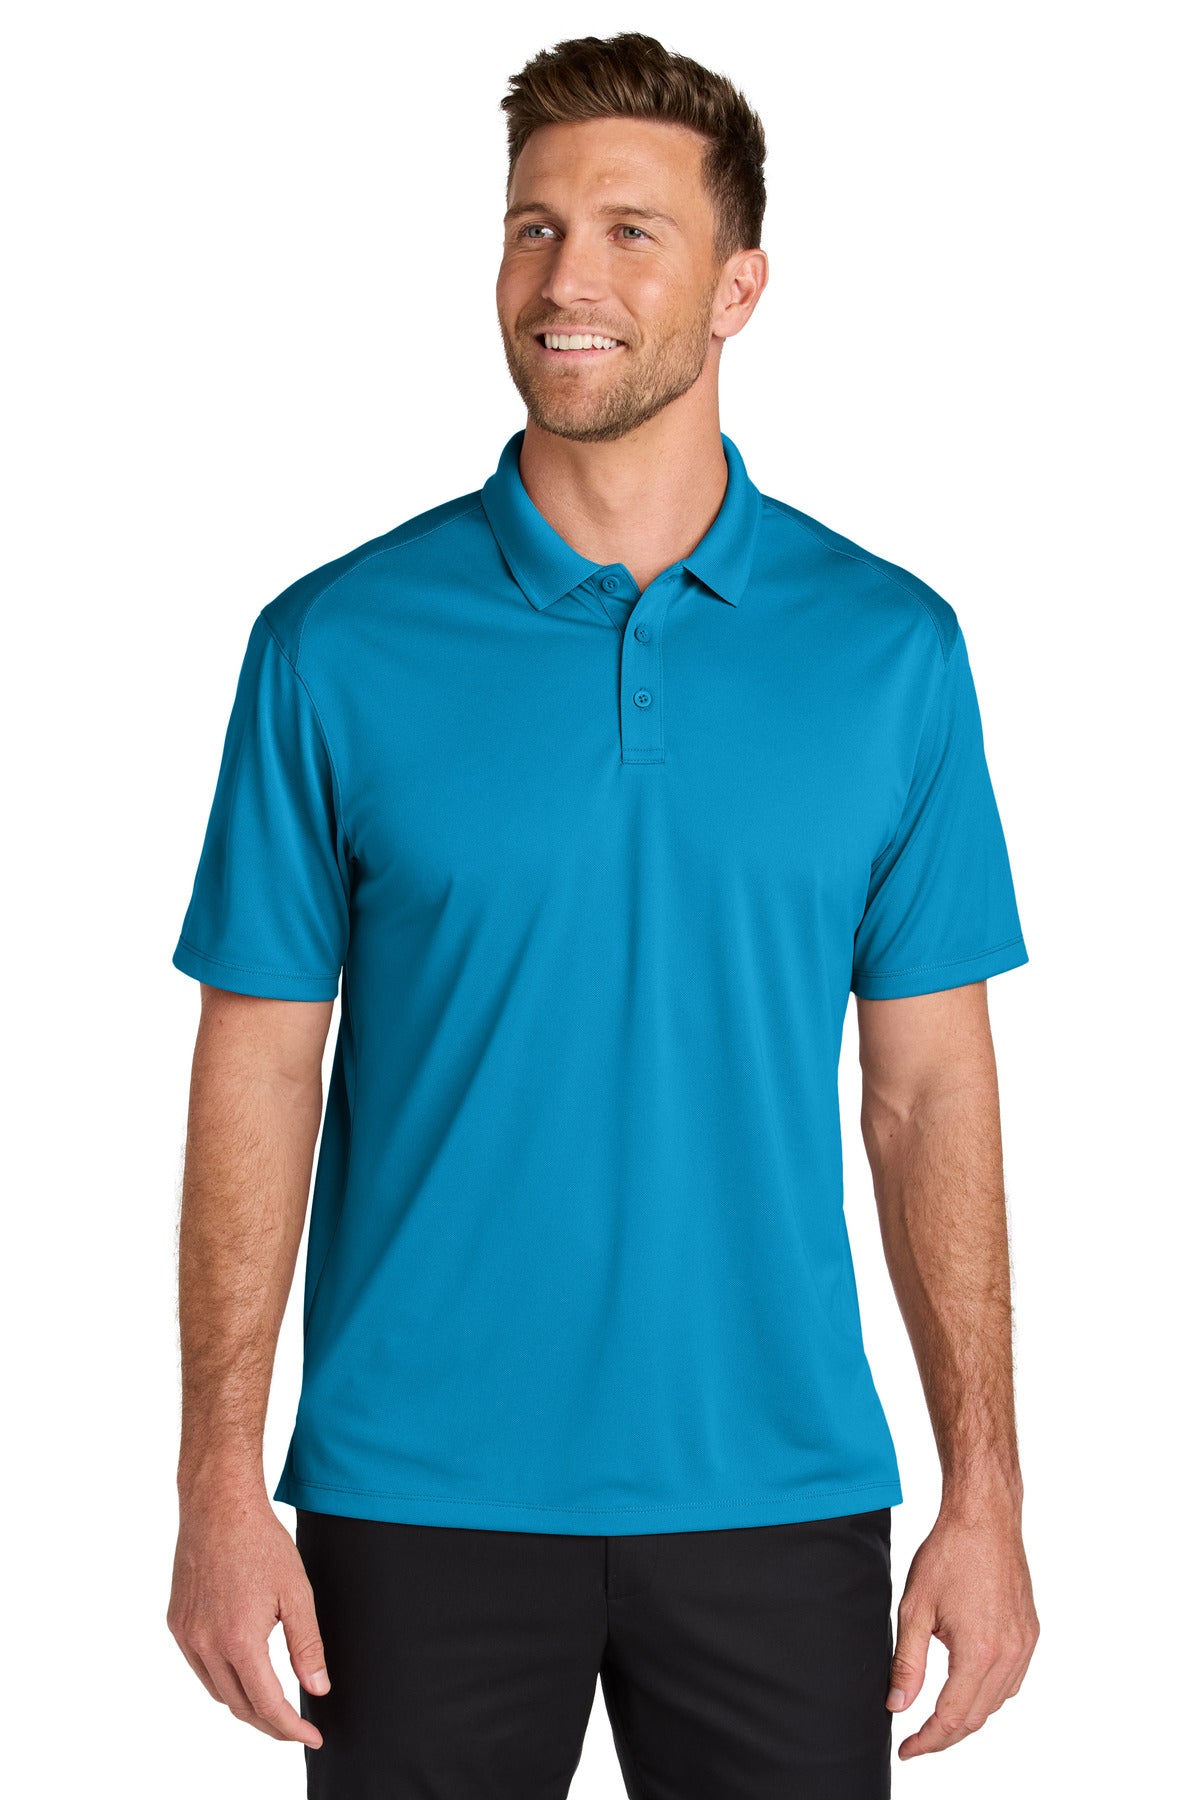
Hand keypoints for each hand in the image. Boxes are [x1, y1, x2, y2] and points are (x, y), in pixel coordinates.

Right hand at [167, 1483, 329, 1746]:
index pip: (267, 1705)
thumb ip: (307, 1646)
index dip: (291, 1728)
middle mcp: (206, 1644)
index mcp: (239, 1640)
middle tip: (297, 1727)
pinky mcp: (176, 1623)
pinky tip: (243, 1671)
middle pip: (239, 1706)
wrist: (219, 1506)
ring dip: (245, 1704)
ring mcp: (186, 1635)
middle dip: (270, 1724)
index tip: (312, 1736)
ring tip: (274, 1705)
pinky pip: (200, 1667)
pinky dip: (223, 1679)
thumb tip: (318, 1689)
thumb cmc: (261, 1542)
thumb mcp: (297, 1593)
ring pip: (217, 1691)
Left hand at [886, 1499, 1038, 1759]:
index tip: (906, 1749)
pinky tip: (968, 1687)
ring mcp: (1025, 1645)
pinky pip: (1012, 1680)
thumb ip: (907, 1662)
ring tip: (937, 1719)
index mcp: (980, 1652)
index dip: (927, 1740)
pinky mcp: (1030, 1633)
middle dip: (945, 1735)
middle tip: (916, 1740)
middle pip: (977, 1716)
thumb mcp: (915, 1608)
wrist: (985, 1518)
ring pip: (997, 1702)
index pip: (952, 1717)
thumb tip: (897, 1706)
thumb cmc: (949, 1553)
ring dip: (968, 1716)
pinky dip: (989, 1693)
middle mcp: (1009, 1654)